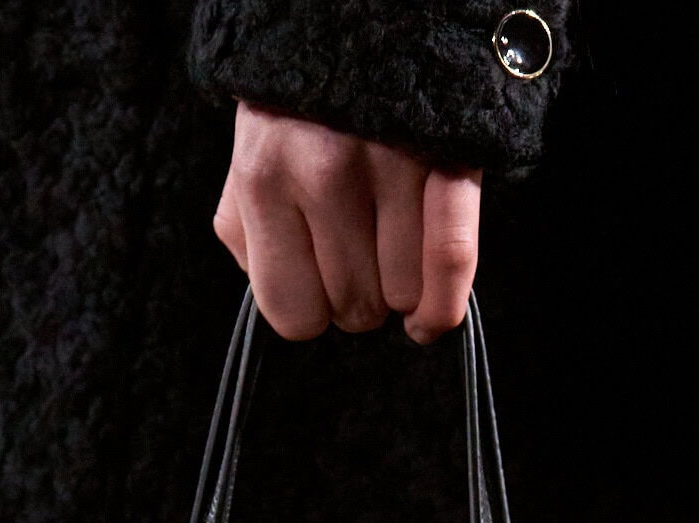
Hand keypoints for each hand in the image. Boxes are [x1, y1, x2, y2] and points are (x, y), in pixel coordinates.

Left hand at [213, 103, 480, 344]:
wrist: (363, 12)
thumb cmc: (302, 103)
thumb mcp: (249, 158)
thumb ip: (247, 234)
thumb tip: (288, 303)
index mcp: (265, 178)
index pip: (292, 314)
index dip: (312, 311)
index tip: (321, 286)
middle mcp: (323, 174)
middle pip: (352, 309)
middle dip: (359, 297)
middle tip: (359, 252)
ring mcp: (389, 165)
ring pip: (402, 296)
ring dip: (402, 291)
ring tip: (391, 244)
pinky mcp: (446, 157)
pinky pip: (450, 261)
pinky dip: (443, 305)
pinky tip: (430, 316)